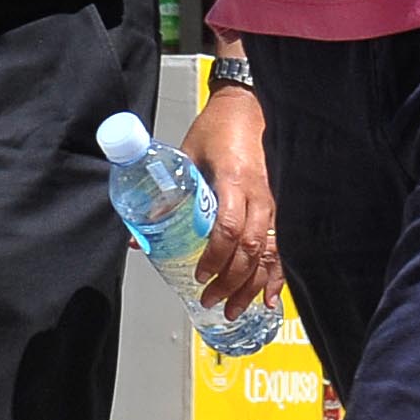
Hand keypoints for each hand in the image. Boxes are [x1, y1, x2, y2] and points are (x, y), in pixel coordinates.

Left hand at [184, 83, 279, 318]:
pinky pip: (281, 249)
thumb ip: (166, 194)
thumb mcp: (185, 157)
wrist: (247, 110)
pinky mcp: (278, 210)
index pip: (230, 229)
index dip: (215, 257)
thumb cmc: (217, 130)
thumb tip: (138, 234)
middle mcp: (260, 197)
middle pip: (251, 250)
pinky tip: (270, 299)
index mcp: (236, 182)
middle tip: (210, 299)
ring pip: (269, 255)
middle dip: (231, 281)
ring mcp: (274, 205)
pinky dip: (276, 277)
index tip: (199, 274)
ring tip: (234, 309)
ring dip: (252, 286)